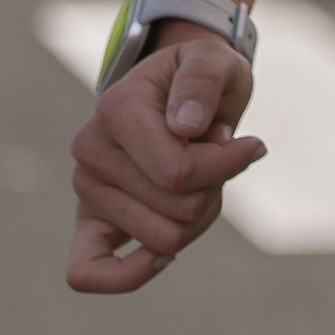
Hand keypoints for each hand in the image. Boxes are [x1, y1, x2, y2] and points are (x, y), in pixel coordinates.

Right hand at [67, 25, 268, 292]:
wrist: (177, 91)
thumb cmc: (200, 78)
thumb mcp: (213, 61)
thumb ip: (203, 80)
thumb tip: (186, 126)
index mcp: (116, 111)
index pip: (180, 172)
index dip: (226, 165)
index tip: (247, 144)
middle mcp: (91, 152)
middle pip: (179, 210)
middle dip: (214, 189)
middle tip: (212, 158)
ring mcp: (87, 189)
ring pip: (164, 241)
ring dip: (197, 217)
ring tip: (195, 181)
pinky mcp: (88, 221)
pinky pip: (86, 272)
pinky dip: (131, 274)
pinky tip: (163, 256)